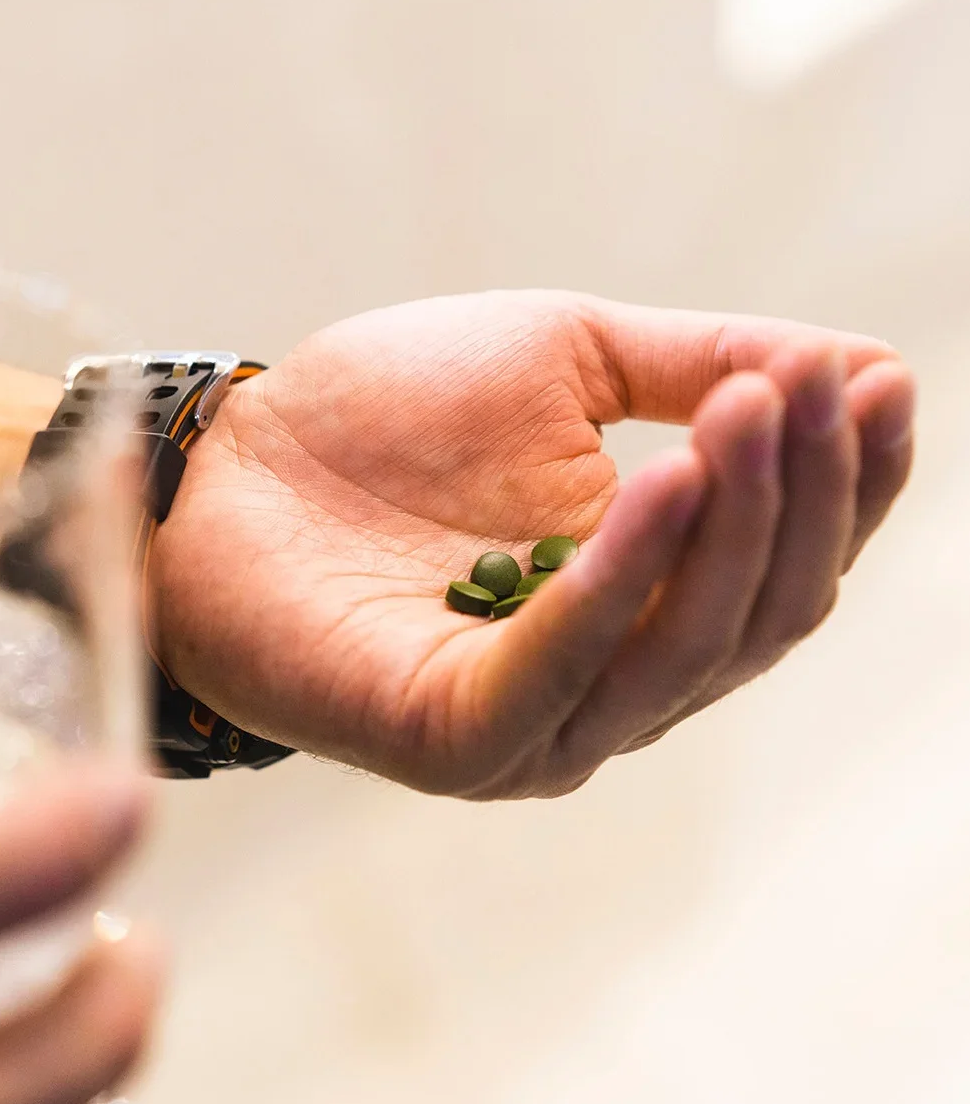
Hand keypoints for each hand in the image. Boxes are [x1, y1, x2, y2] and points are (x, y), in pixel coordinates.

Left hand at [151, 291, 914, 796]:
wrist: (228, 461)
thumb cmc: (383, 418)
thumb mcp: (561, 367)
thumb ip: (694, 370)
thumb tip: (866, 362)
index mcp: (642, 605)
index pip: (785, 567)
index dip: (847, 483)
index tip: (874, 383)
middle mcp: (608, 684)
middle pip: (754, 617)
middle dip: (799, 497)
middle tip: (807, 383)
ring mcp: (536, 726)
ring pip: (682, 651)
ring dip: (733, 530)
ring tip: (749, 413)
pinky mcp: (454, 740)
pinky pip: (565, 666)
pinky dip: (623, 578)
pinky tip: (664, 483)